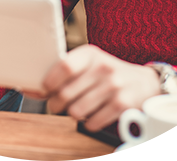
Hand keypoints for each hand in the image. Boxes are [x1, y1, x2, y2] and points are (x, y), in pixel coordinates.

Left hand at [43, 44, 160, 131]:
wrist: (145, 83)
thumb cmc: (108, 73)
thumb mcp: (90, 63)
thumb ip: (65, 72)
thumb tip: (31, 88)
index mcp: (90, 54)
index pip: (64, 66)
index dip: (50, 81)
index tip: (45, 89)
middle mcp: (102, 67)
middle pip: (66, 93)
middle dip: (56, 103)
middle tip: (57, 104)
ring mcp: (113, 86)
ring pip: (76, 111)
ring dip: (73, 114)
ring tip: (78, 107)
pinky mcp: (122, 105)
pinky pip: (92, 122)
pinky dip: (88, 123)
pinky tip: (93, 114)